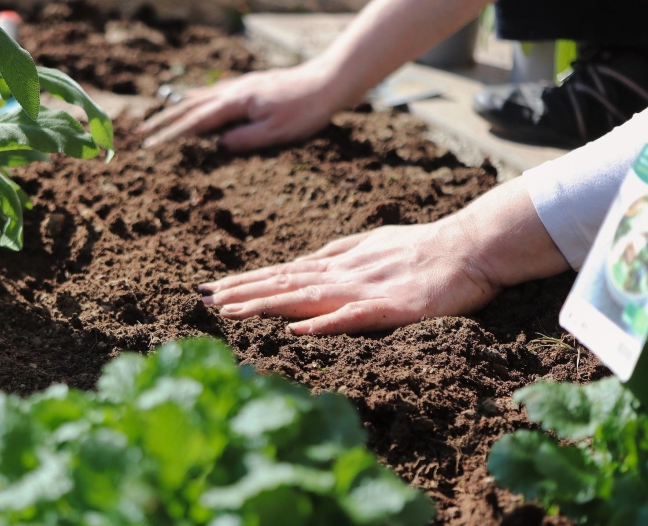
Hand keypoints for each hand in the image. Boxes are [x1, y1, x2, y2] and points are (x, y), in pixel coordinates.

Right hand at [137, 61, 349, 151]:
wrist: (328, 82)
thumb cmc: (305, 110)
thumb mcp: (276, 132)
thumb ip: (245, 139)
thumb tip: (218, 146)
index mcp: (237, 103)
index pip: (196, 122)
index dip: (171, 135)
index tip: (151, 146)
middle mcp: (234, 91)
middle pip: (190, 107)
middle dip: (164, 121)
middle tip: (141, 133)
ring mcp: (241, 86)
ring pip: (200, 98)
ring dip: (176, 109)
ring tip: (158, 119)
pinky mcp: (250, 86)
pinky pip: (214, 92)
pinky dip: (197, 99)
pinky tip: (194, 101)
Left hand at [198, 218, 500, 334]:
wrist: (471, 246)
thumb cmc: (423, 247)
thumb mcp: (372, 245)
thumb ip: (338, 253)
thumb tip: (305, 261)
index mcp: (339, 263)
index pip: (282, 273)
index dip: (246, 281)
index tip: (211, 288)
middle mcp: (343, 274)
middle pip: (284, 283)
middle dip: (241, 292)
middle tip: (202, 299)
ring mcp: (366, 289)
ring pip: (306, 297)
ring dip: (266, 304)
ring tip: (229, 311)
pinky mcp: (392, 308)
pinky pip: (353, 316)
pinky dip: (323, 323)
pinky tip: (296, 329)